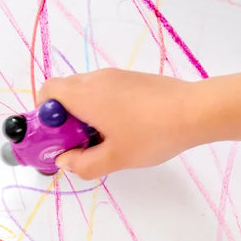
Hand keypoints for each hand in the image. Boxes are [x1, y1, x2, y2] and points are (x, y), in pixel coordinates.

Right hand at [35, 69, 199, 179]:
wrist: (195, 111)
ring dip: (86, 113)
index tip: (58, 137)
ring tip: (106, 139)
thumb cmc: (150, 135)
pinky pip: (107, 91)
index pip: (48, 92)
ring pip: (87, 91)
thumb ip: (82, 164)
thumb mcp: (114, 159)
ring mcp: (117, 76)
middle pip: (65, 91)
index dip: (45, 114)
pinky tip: (126, 129)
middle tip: (81, 143)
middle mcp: (96, 79)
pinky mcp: (134, 79)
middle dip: (65, 117)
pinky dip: (104, 108)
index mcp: (84, 95)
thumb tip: (64, 160)